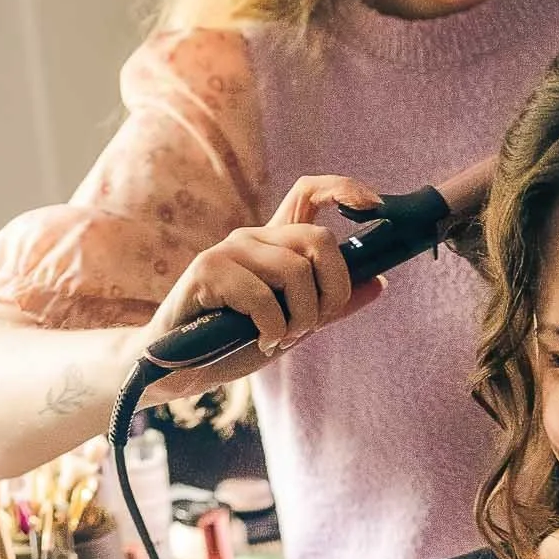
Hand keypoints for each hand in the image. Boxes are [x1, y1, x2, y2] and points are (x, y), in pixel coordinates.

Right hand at [138, 174, 385, 402]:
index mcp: (274, 244)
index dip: (344, 190)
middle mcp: (254, 238)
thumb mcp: (292, 325)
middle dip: (332, 290)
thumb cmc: (230, 343)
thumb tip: (379, 283)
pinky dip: (271, 330)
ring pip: (296, 271)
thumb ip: (332, 305)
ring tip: (278, 339)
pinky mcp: (208, 271)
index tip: (374, 208)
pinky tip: (258, 342)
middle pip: (318, 239)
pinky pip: (264, 298)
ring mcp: (230, 251)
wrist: (179, 368)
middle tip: (314, 325)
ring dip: (300, 318)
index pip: (311, 193)